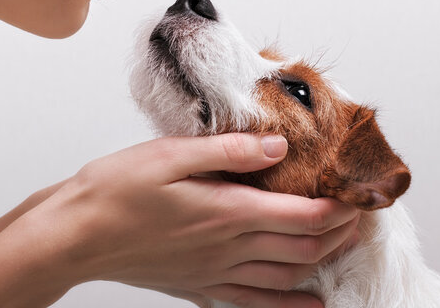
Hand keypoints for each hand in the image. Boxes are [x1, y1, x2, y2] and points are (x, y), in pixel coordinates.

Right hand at [0, 134, 358, 307]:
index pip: (304, 215)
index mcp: (227, 211)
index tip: (358, 193)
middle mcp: (230, 247)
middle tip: (361, 214)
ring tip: (346, 246)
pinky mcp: (201, 285)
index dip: (340, 207)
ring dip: (324, 261)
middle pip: (305, 247)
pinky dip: (289, 304)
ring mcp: (217, 272)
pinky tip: (308, 304)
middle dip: (342, 232)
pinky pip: (256, 302)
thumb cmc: (117, 191)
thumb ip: (229, 151)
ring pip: (289, 275)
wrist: (78, 236)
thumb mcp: (171, 155)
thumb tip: (277, 147)